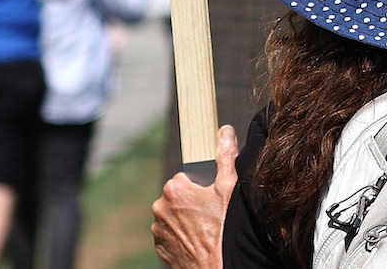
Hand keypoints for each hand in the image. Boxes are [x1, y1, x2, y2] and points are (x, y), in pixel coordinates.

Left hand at [152, 126, 238, 268]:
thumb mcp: (228, 187)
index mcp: (174, 189)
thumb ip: (225, 155)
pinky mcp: (160, 247)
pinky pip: (170, 233)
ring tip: (205, 228)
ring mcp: (158, 230)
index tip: (209, 197)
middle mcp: (160, 208)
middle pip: (178, 196)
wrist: (216, 266)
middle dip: (191, 201)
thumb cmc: (222, 228)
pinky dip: (181, 234)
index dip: (199, 185)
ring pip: (173, 215)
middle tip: (209, 213)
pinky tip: (197, 239)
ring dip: (185, 218)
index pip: (184, 176)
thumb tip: (224, 131)